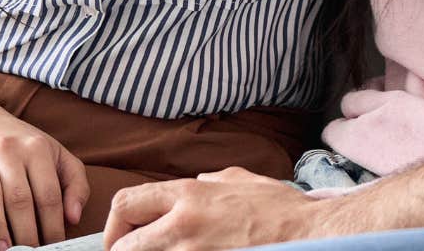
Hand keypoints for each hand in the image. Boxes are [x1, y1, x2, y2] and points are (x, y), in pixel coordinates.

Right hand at [0, 112, 89, 249]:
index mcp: (38, 149)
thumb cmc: (26, 148)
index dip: (52, 224)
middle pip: (19, 197)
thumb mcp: (58, 156)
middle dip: (26, 231)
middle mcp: (10, 150)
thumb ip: (76, 184)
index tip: (54, 245)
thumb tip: (74, 218)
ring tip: (4, 249)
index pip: (48, 194)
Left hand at [103, 168, 326, 250]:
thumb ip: (215, 180)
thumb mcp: (244, 180)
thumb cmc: (280, 209)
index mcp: (189, 195)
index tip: (123, 238)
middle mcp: (183, 224)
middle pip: (124, 247)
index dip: (115, 226)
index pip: (126, 204)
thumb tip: (199, 182)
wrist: (308, 235)